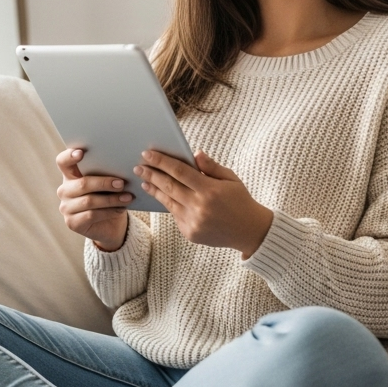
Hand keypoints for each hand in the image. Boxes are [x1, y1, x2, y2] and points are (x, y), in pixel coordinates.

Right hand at [56, 148, 131, 251]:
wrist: (110, 224)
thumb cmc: (109, 196)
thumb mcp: (108, 182)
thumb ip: (107, 172)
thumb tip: (121, 165)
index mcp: (70, 175)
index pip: (63, 162)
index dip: (69, 156)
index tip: (81, 153)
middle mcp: (64, 190)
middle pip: (82, 183)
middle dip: (104, 183)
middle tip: (122, 183)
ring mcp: (66, 207)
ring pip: (89, 201)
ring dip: (111, 199)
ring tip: (128, 197)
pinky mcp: (72, 222)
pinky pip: (91, 215)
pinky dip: (109, 212)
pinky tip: (121, 209)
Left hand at [135, 149, 272, 256]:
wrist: (249, 232)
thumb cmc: (240, 201)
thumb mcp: (230, 179)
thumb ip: (211, 167)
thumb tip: (195, 153)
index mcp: (209, 190)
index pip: (180, 171)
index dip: (162, 161)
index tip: (148, 154)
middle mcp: (199, 207)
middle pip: (168, 186)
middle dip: (151, 174)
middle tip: (138, 166)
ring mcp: (193, 222)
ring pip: (167, 202)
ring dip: (154, 190)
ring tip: (144, 180)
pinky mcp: (190, 233)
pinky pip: (175, 215)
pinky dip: (168, 204)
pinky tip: (160, 195)